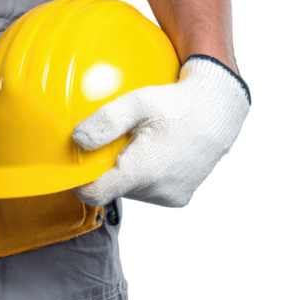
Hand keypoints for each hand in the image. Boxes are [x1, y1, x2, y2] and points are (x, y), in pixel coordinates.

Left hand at [71, 55, 251, 208]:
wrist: (222, 110)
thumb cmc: (179, 103)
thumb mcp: (139, 101)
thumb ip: (106, 121)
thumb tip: (78, 139)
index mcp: (144, 171)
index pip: (95, 193)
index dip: (80, 182)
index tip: (78, 165)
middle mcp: (158, 191)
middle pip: (113, 190)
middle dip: (108, 170)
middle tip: (118, 143)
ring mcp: (171, 197)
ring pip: (131, 191)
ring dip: (128, 172)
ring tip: (139, 146)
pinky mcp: (180, 198)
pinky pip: (149, 192)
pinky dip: (145, 176)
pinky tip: (154, 153)